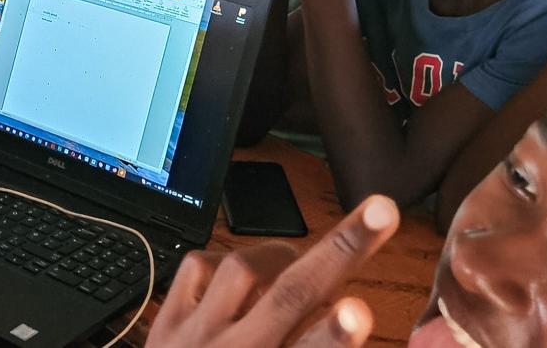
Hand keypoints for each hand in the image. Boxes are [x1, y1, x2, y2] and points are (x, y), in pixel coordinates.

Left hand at [149, 196, 399, 347]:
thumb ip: (310, 347)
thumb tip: (346, 316)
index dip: (334, 336)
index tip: (360, 311)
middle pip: (289, 296)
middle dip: (340, 252)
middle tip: (382, 213)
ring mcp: (192, 337)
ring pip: (241, 271)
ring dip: (281, 257)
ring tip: (298, 260)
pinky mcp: (165, 322)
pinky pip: (197, 268)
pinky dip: (227, 261)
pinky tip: (243, 274)